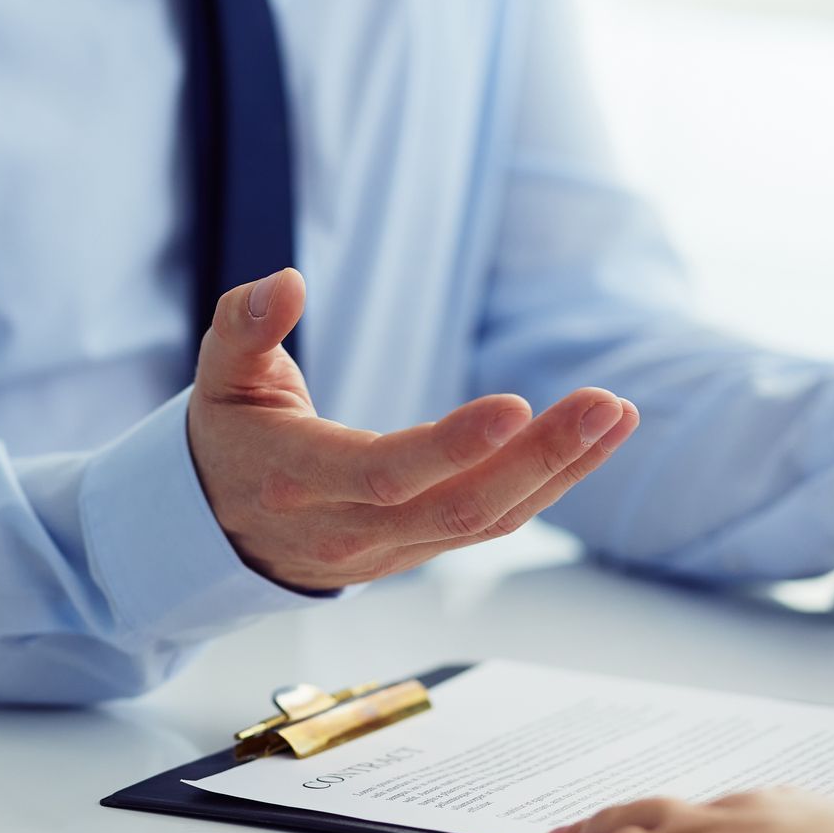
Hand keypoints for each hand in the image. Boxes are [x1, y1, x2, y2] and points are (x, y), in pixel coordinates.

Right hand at [187, 268, 639, 588]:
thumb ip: (245, 327)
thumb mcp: (218, 377)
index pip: (383, 473)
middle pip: (457, 505)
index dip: (451, 446)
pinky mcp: (420, 549)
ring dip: (561, 471)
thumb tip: (284, 283)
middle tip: (603, 405)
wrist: (218, 534)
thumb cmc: (227, 443)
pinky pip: (492, 524)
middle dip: (539, 458)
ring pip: (487, 521)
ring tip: (615, 416)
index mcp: (298, 480)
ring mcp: (391, 548)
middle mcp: (350, 527)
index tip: (515, 406)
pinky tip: (593, 443)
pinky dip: (549, 485)